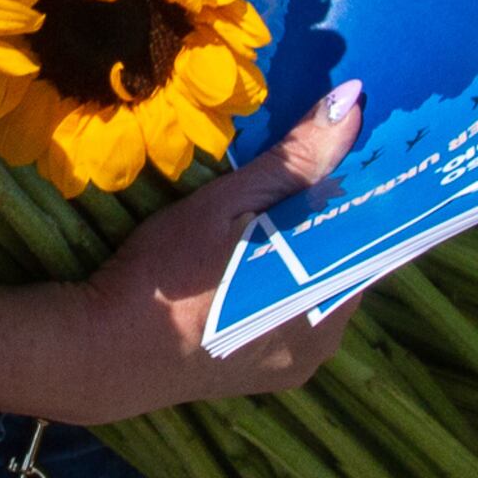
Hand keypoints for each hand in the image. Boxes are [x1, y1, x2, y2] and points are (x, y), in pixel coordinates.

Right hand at [0, 83, 369, 424]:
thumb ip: (297, 158)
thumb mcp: (230, 203)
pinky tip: (250, 266)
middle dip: (331, 222)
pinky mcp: (267, 378)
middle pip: (348, 263)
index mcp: (329, 297)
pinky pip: (293, 319)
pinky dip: (282, 288)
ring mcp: (296, 364)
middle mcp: (326, 340)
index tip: (354, 155)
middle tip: (300, 179)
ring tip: (271, 218)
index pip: (377, 235)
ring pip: (319, 290)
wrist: (100, 352)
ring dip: (306, 256)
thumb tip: (352, 100)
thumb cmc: (168, 272)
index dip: (369, 193)